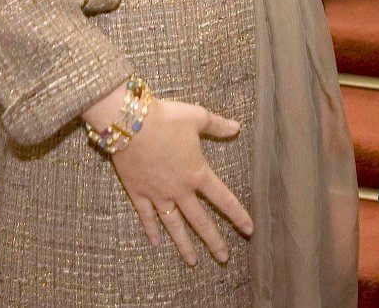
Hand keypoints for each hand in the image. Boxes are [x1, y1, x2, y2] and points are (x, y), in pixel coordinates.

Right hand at [88, 88, 252, 265]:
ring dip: (184, 244)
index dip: (238, 215)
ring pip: (174, 225)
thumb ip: (217, 126)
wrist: (129, 122)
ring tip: (193, 261)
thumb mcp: (196, 117)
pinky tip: (155, 242)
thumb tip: (237, 127)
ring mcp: (158, 194)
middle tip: (223, 258)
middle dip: (213, 240)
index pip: (223, 199)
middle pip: (200, 221)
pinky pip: (146, 216)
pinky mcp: (138, 193)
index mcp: (197, 173)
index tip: (249, 230)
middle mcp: (180, 190)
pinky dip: (151, 229)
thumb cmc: (165, 118)